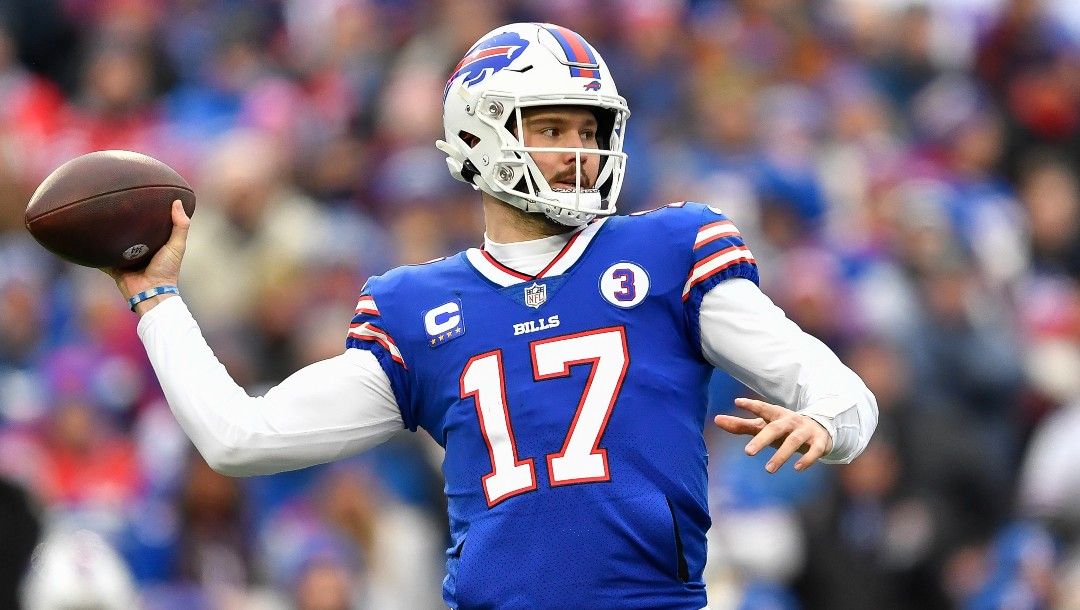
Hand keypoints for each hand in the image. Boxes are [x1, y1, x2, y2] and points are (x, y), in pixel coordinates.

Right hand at [102, 199, 189, 313]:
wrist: (151, 292)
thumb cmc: (167, 270)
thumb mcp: (177, 246)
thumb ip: (181, 226)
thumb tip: (177, 201)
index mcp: (152, 243)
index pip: (147, 223)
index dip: (144, 211)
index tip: (139, 194)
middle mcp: (137, 248)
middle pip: (127, 231)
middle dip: (121, 220)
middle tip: (112, 201)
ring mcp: (123, 257)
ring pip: (112, 242)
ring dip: (106, 233)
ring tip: (96, 215)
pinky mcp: (112, 265)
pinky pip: (99, 256)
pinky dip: (93, 249)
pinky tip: (84, 236)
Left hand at [714, 397, 832, 472]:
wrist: (820, 429)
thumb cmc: (783, 428)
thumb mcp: (763, 425)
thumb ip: (740, 424)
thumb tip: (716, 420)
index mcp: (776, 414)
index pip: (763, 408)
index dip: (751, 404)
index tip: (737, 402)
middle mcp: (790, 421)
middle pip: (775, 428)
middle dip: (762, 439)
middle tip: (747, 452)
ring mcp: (805, 431)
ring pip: (793, 442)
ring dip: (781, 456)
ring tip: (768, 470)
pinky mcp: (819, 442)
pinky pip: (814, 451)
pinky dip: (807, 459)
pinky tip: (796, 468)